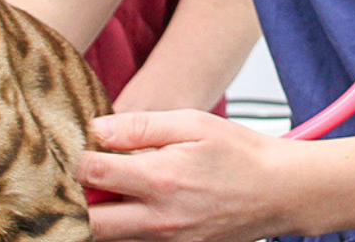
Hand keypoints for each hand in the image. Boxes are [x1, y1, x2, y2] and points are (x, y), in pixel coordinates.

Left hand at [81, 110, 289, 241]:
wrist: (280, 192)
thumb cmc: (240, 154)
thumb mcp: (192, 123)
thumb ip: (140, 126)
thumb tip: (96, 130)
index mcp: (160, 179)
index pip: (91, 173)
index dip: (75, 158)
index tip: (77, 147)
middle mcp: (159, 219)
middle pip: (88, 221)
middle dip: (74, 199)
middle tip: (78, 178)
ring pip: (107, 239)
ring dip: (95, 217)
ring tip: (103, 191)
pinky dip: (121, 230)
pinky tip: (129, 208)